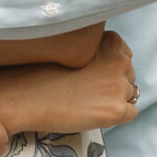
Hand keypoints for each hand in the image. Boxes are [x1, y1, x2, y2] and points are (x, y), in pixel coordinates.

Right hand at [0, 30, 138, 135]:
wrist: (25, 95)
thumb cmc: (39, 68)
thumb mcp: (70, 46)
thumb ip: (93, 49)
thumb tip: (104, 63)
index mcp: (108, 41)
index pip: (122, 52)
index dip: (106, 63)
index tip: (91, 70)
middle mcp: (120, 61)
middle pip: (128, 73)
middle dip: (113, 80)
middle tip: (87, 88)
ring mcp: (120, 87)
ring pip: (129, 93)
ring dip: (113, 97)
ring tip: (87, 101)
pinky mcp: (117, 111)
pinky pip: (130, 113)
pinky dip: (116, 115)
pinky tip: (93, 112)